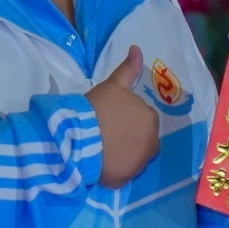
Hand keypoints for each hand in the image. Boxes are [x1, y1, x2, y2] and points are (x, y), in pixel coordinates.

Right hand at [86, 45, 159, 188]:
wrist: (78, 136)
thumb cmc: (96, 109)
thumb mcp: (112, 86)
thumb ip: (128, 69)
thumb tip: (137, 48)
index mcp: (149, 119)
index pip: (143, 121)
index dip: (127, 121)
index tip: (111, 121)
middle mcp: (151, 142)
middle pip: (142, 141)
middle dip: (129, 139)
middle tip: (106, 136)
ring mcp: (139, 163)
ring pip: (134, 159)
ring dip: (124, 155)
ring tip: (102, 150)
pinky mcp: (125, 179)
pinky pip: (123, 174)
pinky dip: (115, 170)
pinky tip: (100, 163)